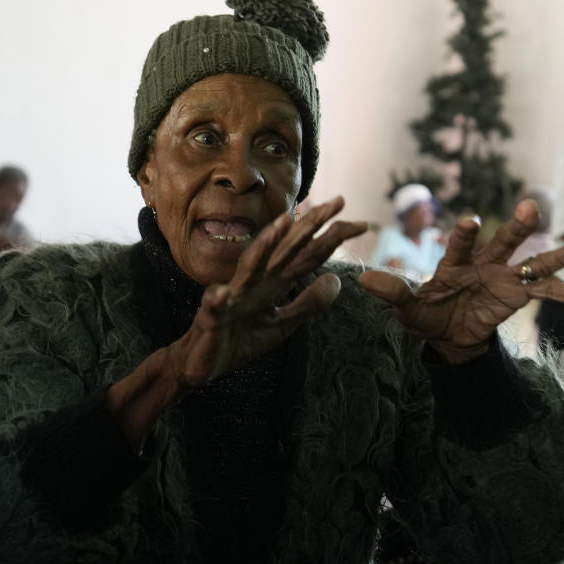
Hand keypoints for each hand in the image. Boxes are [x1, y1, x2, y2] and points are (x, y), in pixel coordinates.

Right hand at [169, 196, 366, 387]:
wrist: (204, 361)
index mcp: (274, 282)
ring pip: (251, 265)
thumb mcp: (282, 323)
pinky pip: (215, 305)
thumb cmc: (241, 337)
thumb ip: (308, 303)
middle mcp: (257, 280)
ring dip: (265, 245)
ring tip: (282, 224)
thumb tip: (336, 279)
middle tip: (338, 202)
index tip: (360, 223)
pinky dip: (218, 298)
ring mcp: (234, 295)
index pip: (307, 255)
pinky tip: (223, 293)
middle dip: (310, 224)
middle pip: (286, 249)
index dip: (331, 238)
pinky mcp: (212, 315)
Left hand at [358, 200, 563, 362]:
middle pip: (504, 241)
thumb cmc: (426, 315)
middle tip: (530, 207)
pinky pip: (545, 292)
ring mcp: (505, 277)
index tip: (468, 221)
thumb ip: (393, 294)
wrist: (447, 334)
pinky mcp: (519, 295)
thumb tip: (363, 283)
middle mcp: (484, 263)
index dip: (463, 235)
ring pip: (536, 260)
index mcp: (454, 263)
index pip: (459, 245)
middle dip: (517, 226)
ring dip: (562, 250)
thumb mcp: (408, 310)